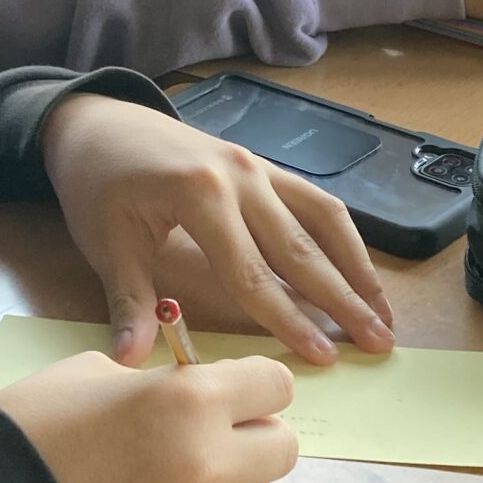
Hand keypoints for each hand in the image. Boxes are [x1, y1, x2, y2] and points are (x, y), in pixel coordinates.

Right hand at [0, 350, 298, 482]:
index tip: (227, 383)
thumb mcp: (88, 374)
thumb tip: (180, 390)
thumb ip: (153, 380)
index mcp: (190, 400)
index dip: (253, 382)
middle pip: (283, 447)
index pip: (275, 386)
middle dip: (255, 432)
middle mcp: (208, 461)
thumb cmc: (27, 427)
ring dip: (231, 472)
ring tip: (173, 461)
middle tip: (211, 424)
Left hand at [42, 96, 394, 367]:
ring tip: (385, 312)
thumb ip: (128, 301)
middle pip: (301, 250)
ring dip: (358, 268)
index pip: (252, 274)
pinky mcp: (264, 165)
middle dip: (343, 300)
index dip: (289, 321)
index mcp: (201, 196)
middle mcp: (241, 176)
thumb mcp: (105, 243)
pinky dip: (343, 238)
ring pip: (323, 221)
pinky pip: (314, 202)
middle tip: (379, 342)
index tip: (322, 357)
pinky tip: (359, 270)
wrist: (99, 122)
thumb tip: (130, 361)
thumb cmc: (98, 184)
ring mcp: (258, 166)